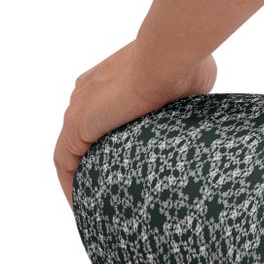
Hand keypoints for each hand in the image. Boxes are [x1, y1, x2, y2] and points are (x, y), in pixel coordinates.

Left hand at [55, 43, 216, 207]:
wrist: (166, 60)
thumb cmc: (181, 65)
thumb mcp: (190, 82)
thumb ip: (185, 98)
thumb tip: (198, 108)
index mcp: (113, 77)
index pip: (103, 109)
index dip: (110, 132)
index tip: (123, 151)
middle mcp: (90, 90)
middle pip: (85, 129)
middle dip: (96, 153)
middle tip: (112, 179)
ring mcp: (79, 108)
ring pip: (73, 148)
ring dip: (83, 170)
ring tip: (97, 198)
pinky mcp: (75, 126)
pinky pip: (65, 162)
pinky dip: (71, 182)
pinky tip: (83, 203)